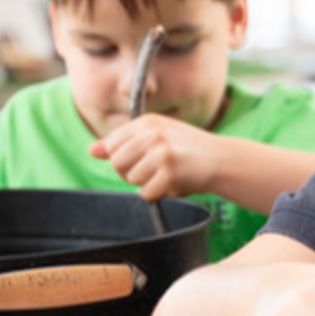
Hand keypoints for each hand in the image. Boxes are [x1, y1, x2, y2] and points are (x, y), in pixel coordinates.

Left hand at [90, 114, 217, 201]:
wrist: (223, 159)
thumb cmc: (188, 150)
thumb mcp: (155, 138)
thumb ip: (121, 144)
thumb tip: (92, 150)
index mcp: (147, 122)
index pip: (112, 146)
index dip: (124, 158)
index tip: (143, 158)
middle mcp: (153, 134)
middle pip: (117, 163)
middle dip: (131, 172)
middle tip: (154, 169)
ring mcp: (161, 152)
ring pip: (131, 179)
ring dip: (147, 183)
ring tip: (167, 174)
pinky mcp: (169, 173)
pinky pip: (146, 193)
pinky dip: (159, 193)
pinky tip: (174, 182)